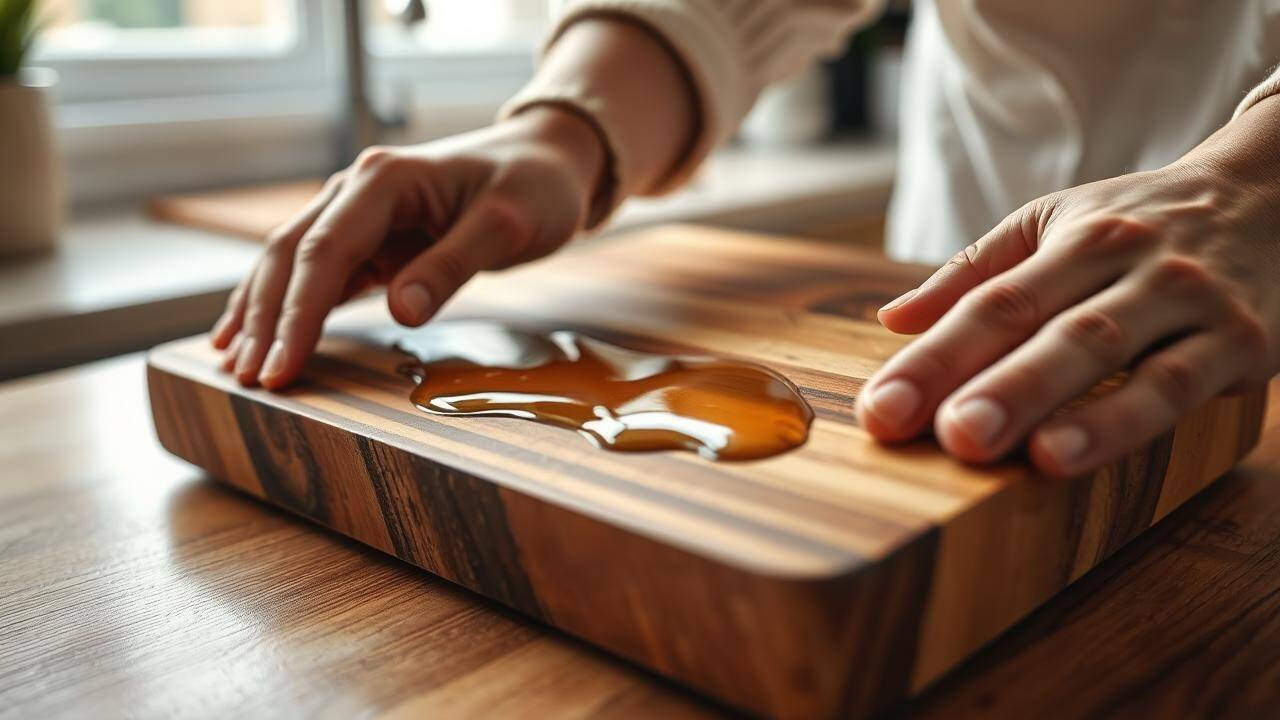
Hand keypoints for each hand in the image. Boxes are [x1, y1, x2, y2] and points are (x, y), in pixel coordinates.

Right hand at [209, 106, 603, 388]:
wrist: (545, 161)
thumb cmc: (533, 188)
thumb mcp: (507, 224)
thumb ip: (453, 264)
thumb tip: (402, 310)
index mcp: (384, 180)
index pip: (324, 251)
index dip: (297, 313)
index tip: (280, 366)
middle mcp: (356, 188)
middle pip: (290, 255)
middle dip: (264, 319)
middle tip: (246, 380)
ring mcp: (356, 212)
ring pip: (290, 263)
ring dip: (260, 313)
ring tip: (233, 367)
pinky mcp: (367, 237)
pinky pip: (314, 273)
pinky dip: (284, 305)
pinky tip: (254, 337)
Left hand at [857, 102, 1279, 475]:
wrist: (1276, 195)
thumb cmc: (1143, 224)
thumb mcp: (1056, 225)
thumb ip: (975, 273)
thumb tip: (891, 320)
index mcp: (1075, 238)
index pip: (992, 302)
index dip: (933, 358)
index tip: (879, 409)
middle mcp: (1130, 263)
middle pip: (1048, 326)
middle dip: (990, 383)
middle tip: (942, 434)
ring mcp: (1188, 302)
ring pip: (1114, 353)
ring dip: (1057, 405)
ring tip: (1005, 450)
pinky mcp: (1242, 342)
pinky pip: (1177, 385)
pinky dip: (1123, 419)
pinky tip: (1072, 452)